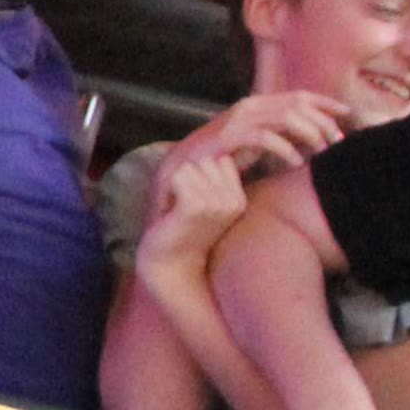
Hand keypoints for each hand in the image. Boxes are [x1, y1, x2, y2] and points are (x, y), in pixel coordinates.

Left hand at [136, 155, 247, 290]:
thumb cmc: (185, 228)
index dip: (201, 176)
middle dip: (189, 179)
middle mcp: (232, 201)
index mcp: (239, 200)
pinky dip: (169, 190)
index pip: (220, 160)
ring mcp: (215, 204)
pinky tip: (173, 210)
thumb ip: (215, 178)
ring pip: (190, 167)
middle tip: (186, 207)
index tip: (196, 201)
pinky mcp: (195, 206)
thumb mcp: (209, 202)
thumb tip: (218, 146)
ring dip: (178, 186)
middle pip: (205, 161)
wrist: (170, 263)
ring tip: (180, 210)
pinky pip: (178, 176)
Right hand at [161, 90, 348, 179]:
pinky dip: (285, 148)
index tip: (347, 114)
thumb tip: (311, 138)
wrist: (183, 170)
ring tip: (322, 151)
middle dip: (322, 120)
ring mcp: (238, 120)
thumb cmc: (222, 160)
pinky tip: (296, 162)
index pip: (298, 96)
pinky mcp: (229, 137)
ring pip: (285, 117)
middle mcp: (249, 106)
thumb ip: (279, 136)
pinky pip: (265, 138)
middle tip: (338, 141)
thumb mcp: (256, 145)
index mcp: (257, 105)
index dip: (324, 103)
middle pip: (297, 104)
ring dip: (309, 133)